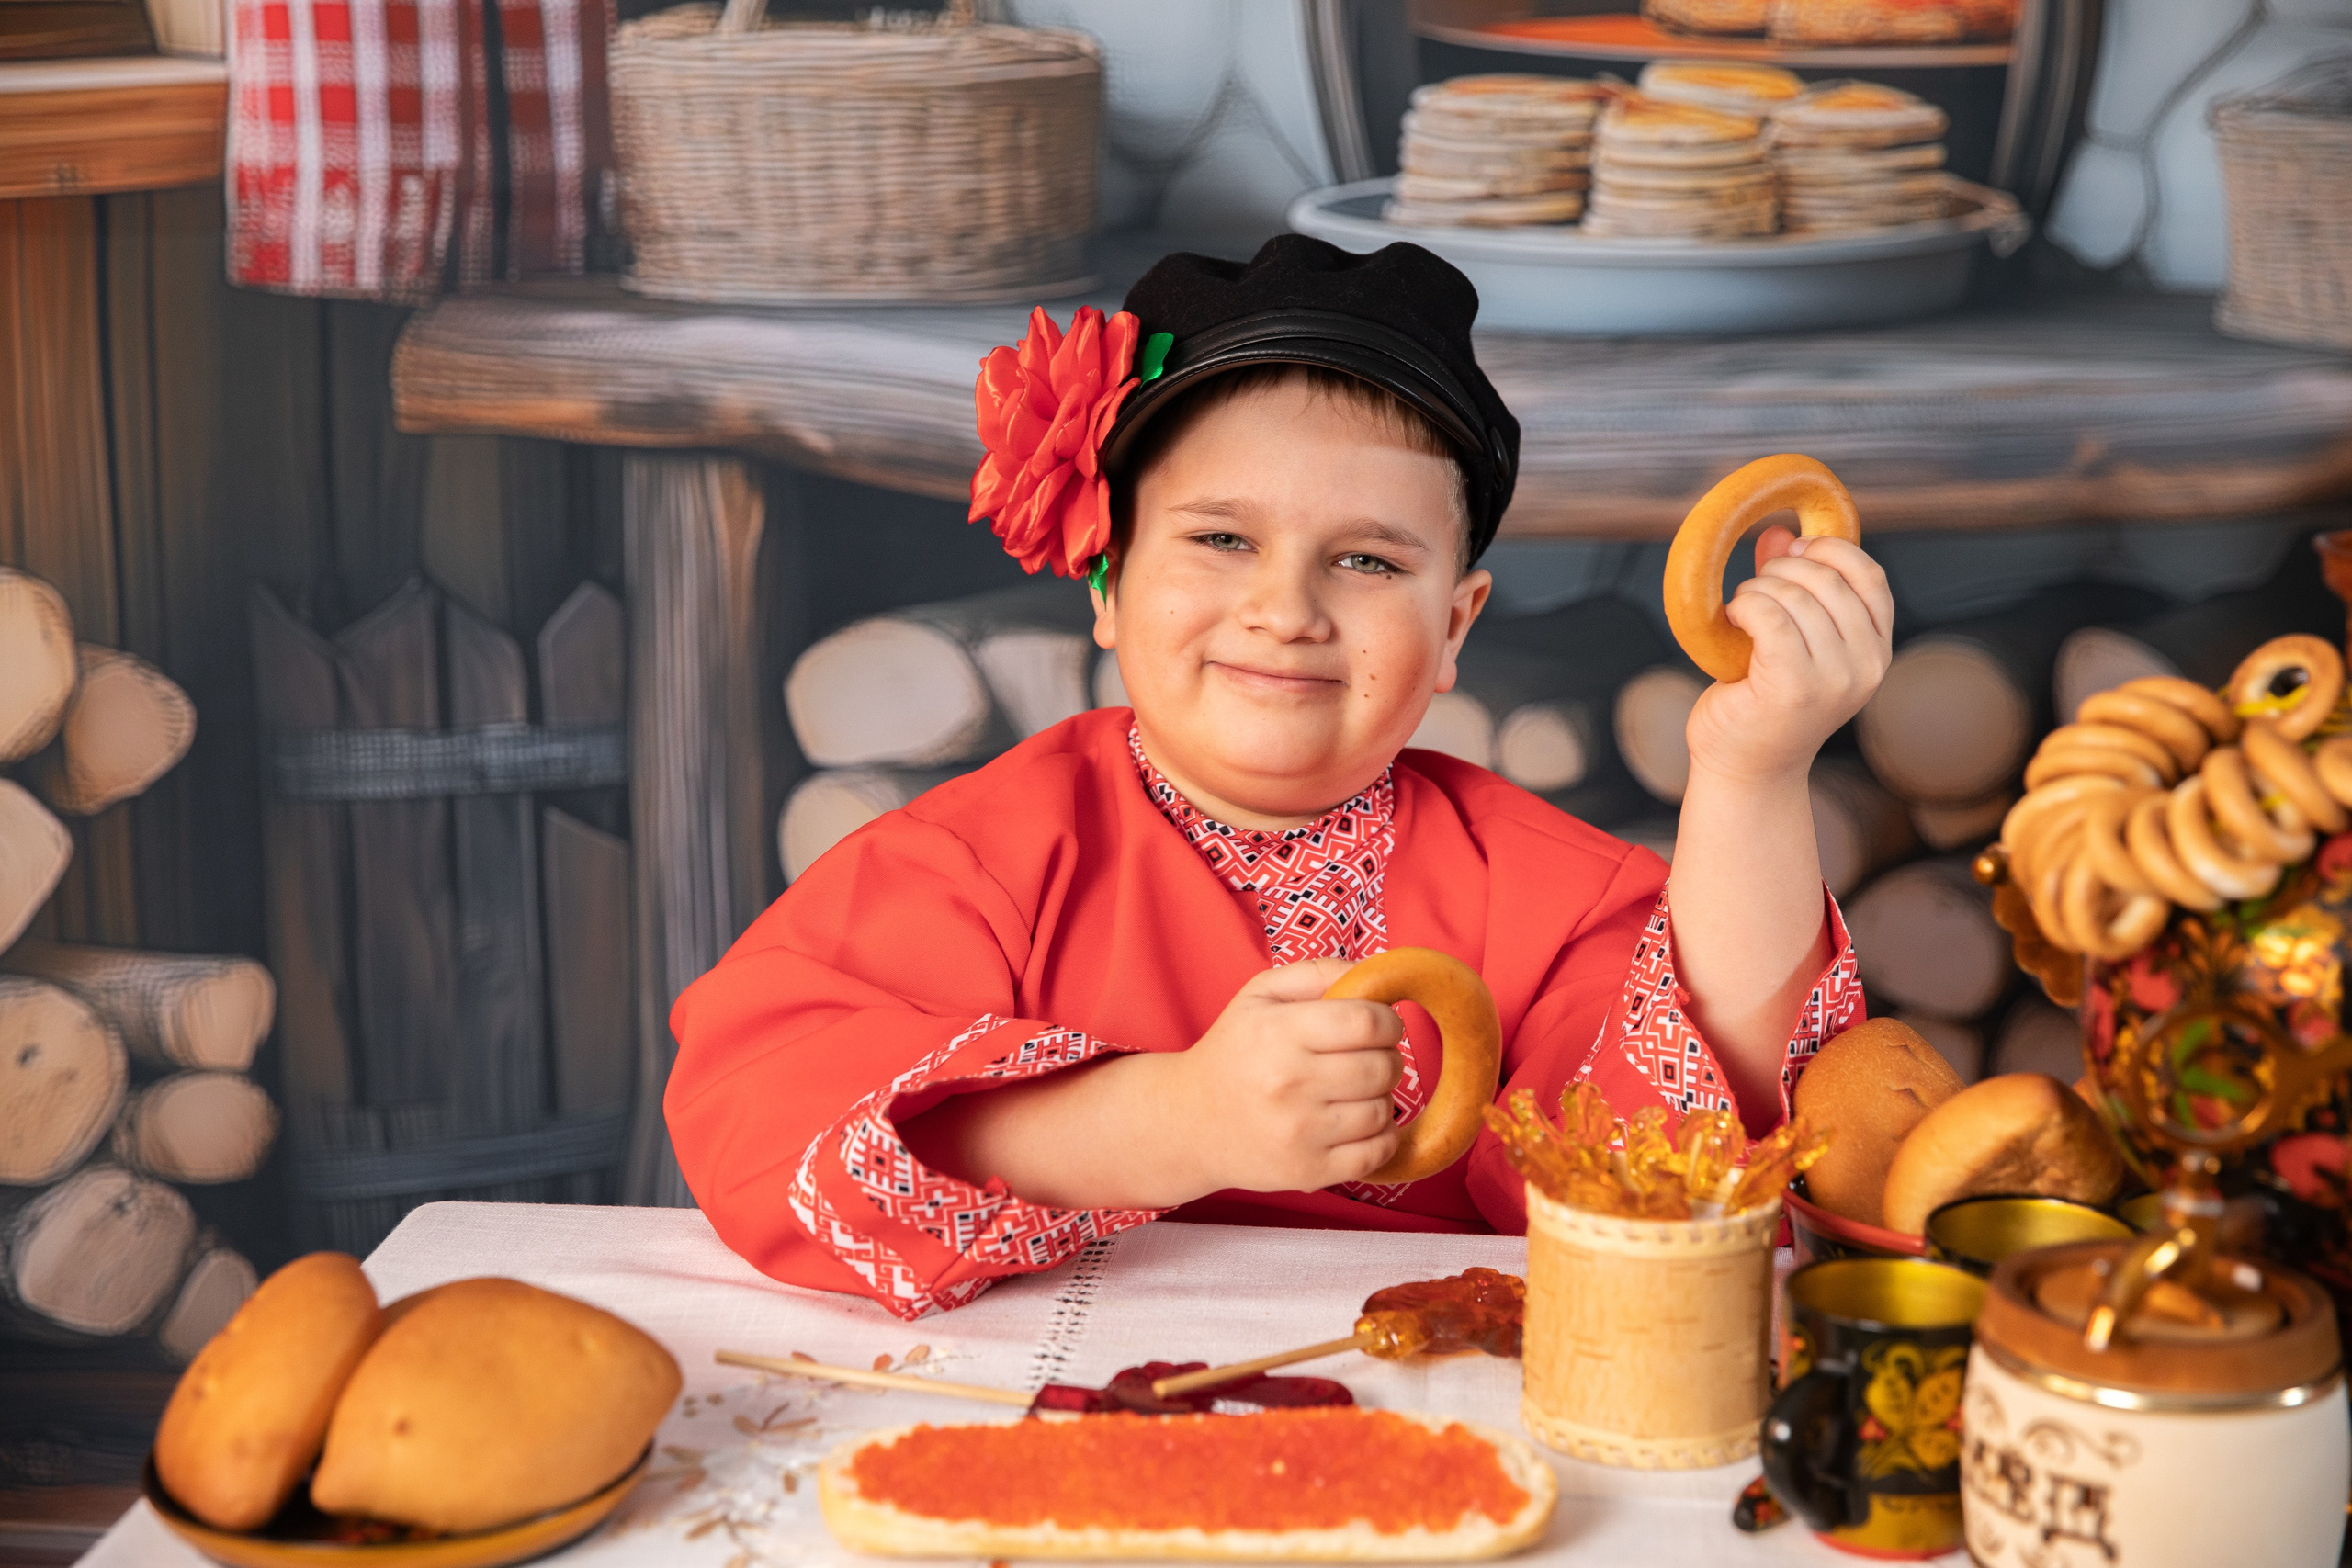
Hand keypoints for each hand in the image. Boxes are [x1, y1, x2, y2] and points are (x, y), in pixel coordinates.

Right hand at [1164, 958, 1404, 1193]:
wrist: (1190, 1122)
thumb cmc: (1234, 1051)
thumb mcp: (1261, 995)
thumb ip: (1319, 973)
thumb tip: (1376, 975)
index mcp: (1278, 1033)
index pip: (1367, 1022)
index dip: (1389, 1022)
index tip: (1383, 1026)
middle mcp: (1288, 1083)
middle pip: (1382, 1067)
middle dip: (1388, 1059)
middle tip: (1368, 1059)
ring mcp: (1299, 1133)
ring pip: (1383, 1111)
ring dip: (1381, 1098)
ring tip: (1356, 1092)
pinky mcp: (1307, 1171)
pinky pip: (1376, 1154)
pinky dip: (1381, 1138)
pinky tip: (1360, 1124)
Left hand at [1684, 528, 1892, 783]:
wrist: (1747, 770)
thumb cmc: (1764, 705)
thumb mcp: (1792, 643)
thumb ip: (1793, 589)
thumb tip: (1778, 532)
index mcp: (1876, 652)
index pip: (1870, 577)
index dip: (1831, 551)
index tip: (1793, 550)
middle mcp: (1866, 666)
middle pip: (1828, 580)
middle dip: (1782, 570)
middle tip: (1754, 589)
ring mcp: (1834, 680)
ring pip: (1795, 596)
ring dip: (1756, 591)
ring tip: (1740, 612)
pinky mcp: (1793, 688)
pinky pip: (1771, 616)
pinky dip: (1745, 606)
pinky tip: (1732, 620)